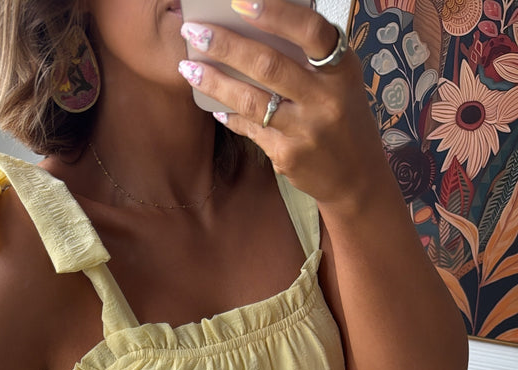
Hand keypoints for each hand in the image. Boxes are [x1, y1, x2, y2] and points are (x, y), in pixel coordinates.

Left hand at [180, 0, 387, 211]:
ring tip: (188, 69)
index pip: (309, 31)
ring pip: (252, 101)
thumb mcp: (339, 81)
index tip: (240, 3)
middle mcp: (326, 99)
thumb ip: (307, 58)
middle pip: (268, 65)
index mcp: (341, 69)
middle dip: (225, 45)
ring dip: (214, 82)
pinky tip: (214, 107)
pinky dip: (230, 116)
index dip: (275, 14)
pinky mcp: (289, 157)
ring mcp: (306, 131)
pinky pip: (251, 129)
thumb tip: (253, 29)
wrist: (357, 176)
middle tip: (193, 32)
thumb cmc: (342, 117)